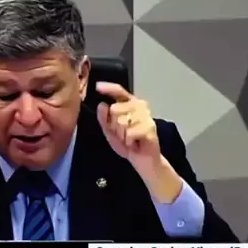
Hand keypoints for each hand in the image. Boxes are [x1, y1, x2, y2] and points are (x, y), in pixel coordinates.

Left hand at [96, 82, 182, 202]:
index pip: (119, 92)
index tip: (98, 86)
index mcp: (130, 105)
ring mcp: (146, 116)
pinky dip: (128, 141)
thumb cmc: (128, 144)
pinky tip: (134, 143)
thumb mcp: (110, 132)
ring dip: (122, 135)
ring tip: (129, 139)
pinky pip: (130, 132)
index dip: (109, 88)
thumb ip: (104, 119)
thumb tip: (102, 105)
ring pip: (122, 122)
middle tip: (123, 134)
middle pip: (115, 109)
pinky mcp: (150, 128)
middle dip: (114, 126)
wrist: (143, 161)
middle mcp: (139, 107)